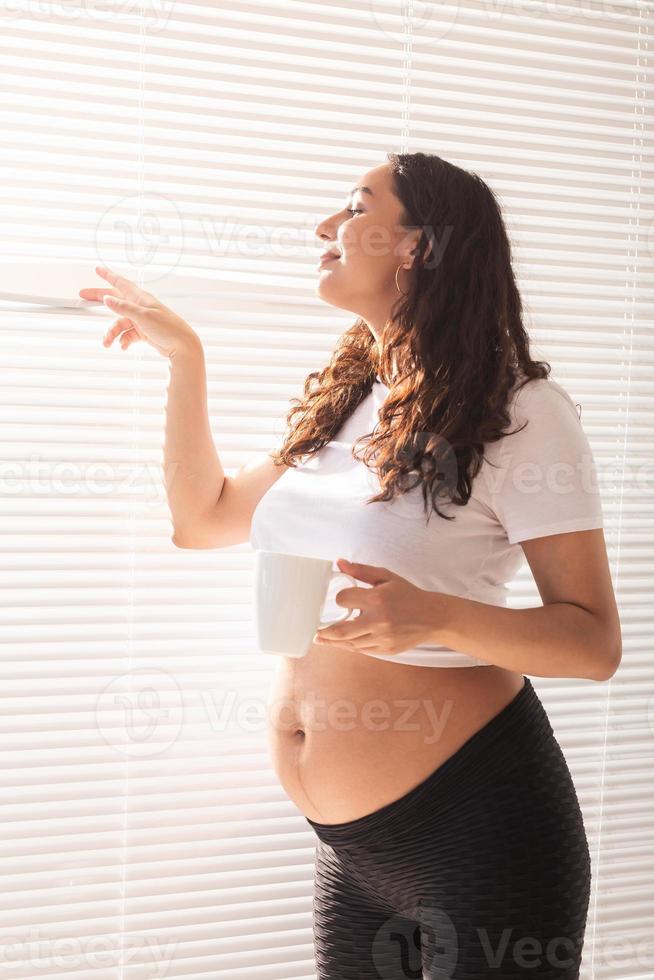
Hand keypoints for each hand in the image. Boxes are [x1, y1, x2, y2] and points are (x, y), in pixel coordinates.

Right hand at [79, 265, 200, 359]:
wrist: (183, 347)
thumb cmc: (169, 329)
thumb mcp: (143, 317)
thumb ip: (124, 308)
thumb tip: (107, 299)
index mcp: (141, 299)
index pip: (121, 283)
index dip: (109, 276)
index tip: (98, 269)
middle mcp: (140, 307)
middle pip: (115, 301)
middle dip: (99, 300)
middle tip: (83, 298)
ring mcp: (141, 320)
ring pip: (120, 323)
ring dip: (112, 333)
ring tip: (108, 343)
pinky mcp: (144, 332)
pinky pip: (128, 334)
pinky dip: (124, 340)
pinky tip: (123, 346)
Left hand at [312, 558, 443, 655]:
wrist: (433, 617)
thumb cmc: (408, 595)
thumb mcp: (386, 577)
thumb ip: (361, 570)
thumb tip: (339, 563)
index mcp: (377, 599)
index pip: (344, 600)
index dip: (340, 598)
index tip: (341, 599)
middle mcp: (379, 620)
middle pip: (341, 630)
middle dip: (324, 632)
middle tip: (315, 632)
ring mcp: (383, 638)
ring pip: (350, 644)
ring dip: (334, 642)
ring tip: (323, 639)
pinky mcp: (387, 650)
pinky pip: (362, 650)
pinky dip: (350, 646)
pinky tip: (343, 643)